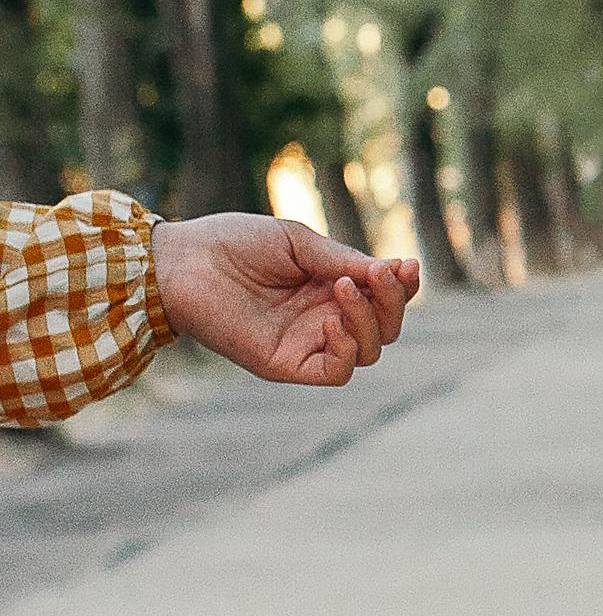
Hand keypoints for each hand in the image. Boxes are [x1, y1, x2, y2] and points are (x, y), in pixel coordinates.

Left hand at [150, 213, 420, 387]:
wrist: (183, 261)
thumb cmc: (235, 243)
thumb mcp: (299, 244)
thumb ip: (344, 261)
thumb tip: (396, 271)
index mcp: (330, 288)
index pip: (383, 298)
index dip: (402, 286)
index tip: (406, 266)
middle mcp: (324, 318)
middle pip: (385, 327)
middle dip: (393, 302)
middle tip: (381, 275)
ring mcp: (307, 343)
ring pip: (368, 351)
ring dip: (369, 321)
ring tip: (343, 288)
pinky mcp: (287, 364)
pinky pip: (337, 372)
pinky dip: (346, 350)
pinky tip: (333, 321)